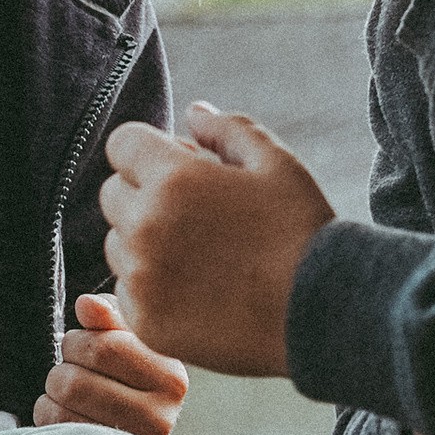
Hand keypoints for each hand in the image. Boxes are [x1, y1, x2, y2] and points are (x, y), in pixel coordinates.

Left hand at [34, 291, 189, 434]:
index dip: (79, 341)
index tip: (80, 344)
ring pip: (64, 401)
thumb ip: (109, 318)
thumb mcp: (128, 343)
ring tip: (69, 391)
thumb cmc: (128, 382)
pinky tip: (65, 412)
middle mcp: (160, 414)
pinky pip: (56, 425)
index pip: (106, 348)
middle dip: (63, 366)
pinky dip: (48, 411)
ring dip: (53, 389)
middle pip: (77, 379)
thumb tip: (86, 304)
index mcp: (171, 377)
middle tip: (71, 368)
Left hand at [101, 103, 334, 376]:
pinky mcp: (145, 321)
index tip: (181, 168)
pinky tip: (198, 291)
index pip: (122, 144)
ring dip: (144, 243)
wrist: (322, 312)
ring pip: (117, 245)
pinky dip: (151, 288)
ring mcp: (141, 278)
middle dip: (144, 194)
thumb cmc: (303, 231)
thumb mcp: (276, 163)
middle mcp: (145, 226)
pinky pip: (127, 292)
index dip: (151, 151)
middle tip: (197, 214)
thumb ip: (228, 130)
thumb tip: (192, 112)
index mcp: (173, 178)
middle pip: (113, 194)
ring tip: (202, 256)